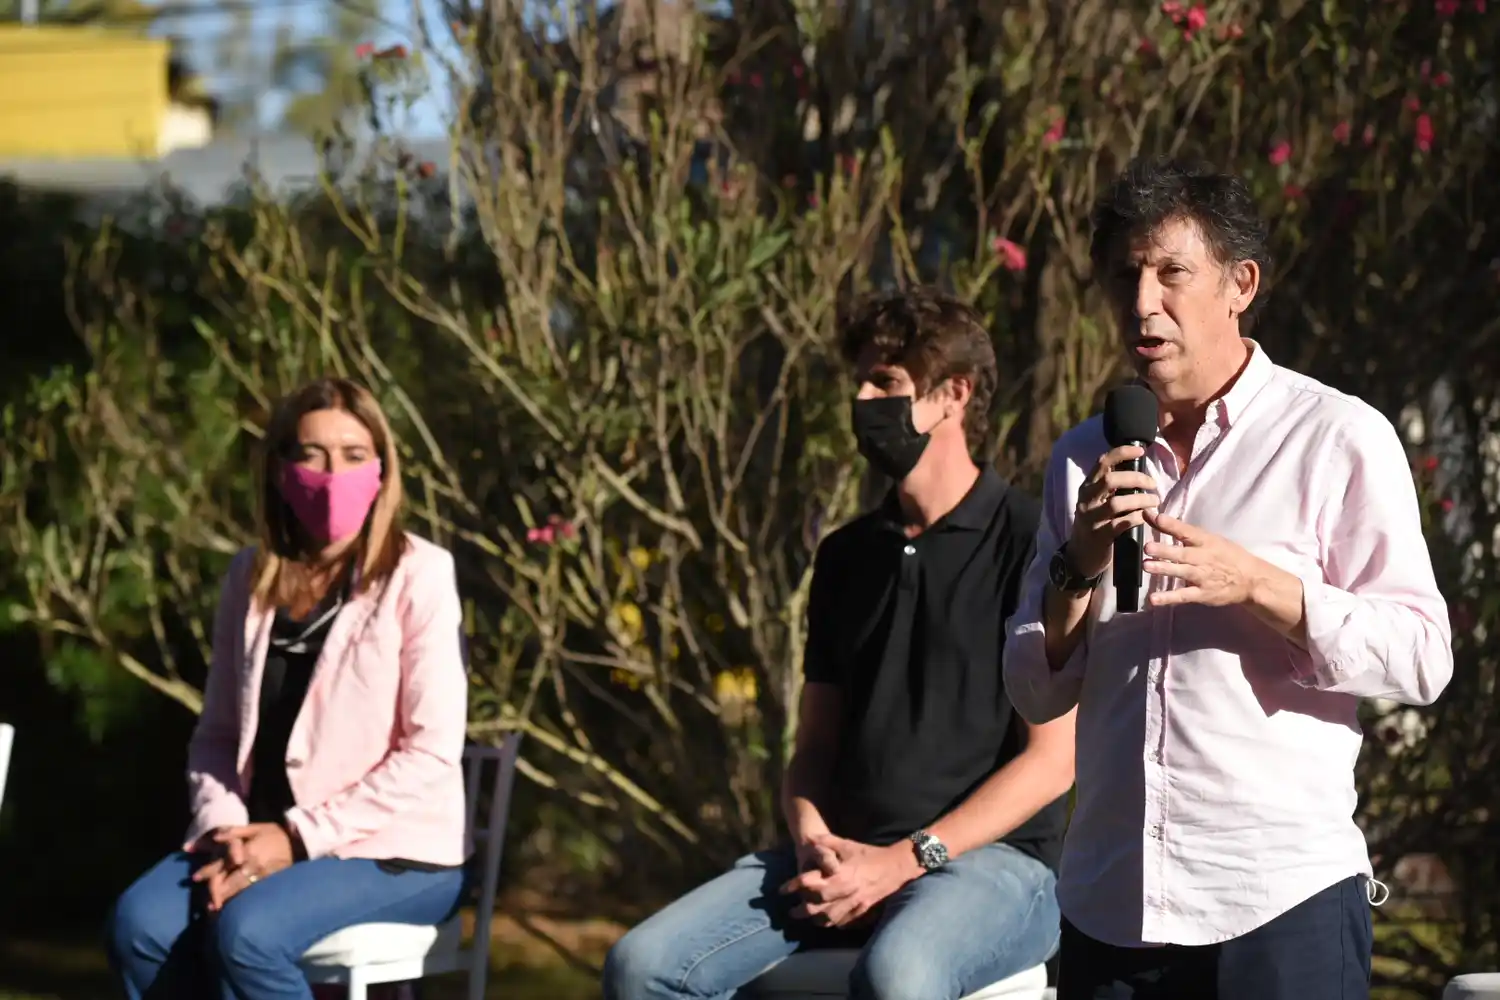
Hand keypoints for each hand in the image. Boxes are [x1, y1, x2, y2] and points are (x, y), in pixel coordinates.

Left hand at [191, 822, 297, 911]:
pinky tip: (235, 906)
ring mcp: (262, 874)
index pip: (222, 862)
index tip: (194, 878)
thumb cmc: (275, 834)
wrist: (300, 842)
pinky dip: (242, 899)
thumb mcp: (255, 828)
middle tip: (206, 904)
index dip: (207, 871)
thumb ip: (234, 832)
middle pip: (229, 880)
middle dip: (216, 892)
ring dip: (227, 899)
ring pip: (240, 889)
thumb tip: (215, 836)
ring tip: (216, 908)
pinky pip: (253, 892)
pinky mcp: (270, 881)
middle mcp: (252, 863)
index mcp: (247, 849)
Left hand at [779, 835, 920, 927]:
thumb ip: (827, 842)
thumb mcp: (847, 844)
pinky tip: (826, 922)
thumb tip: (809, 838)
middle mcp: (845, 891)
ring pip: (829, 918)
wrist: (896, 866)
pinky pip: (844, 922)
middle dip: (801, 910)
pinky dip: (833, 924)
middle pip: (816, 906)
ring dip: (814, 920)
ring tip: (806, 919)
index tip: (782, 890)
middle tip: (791, 911)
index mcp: (839, 874)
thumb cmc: (869, 854)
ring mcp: (854, 903)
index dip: (793, 886)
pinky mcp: (862, 910)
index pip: (810, 883)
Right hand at [1068, 446, 1159, 578]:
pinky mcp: (1099, 536)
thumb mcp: (1097, 502)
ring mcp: (1091, 518)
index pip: (1102, 462)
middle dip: (1136, 478)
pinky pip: (1122, 523)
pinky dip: (1137, 518)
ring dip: (1141, 499)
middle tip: (1152, 484)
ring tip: (1154, 501)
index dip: (1122, 452)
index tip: (1141, 450)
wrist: (1081, 555)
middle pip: (1111, 480)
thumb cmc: (1096, 524)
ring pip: (1117, 502)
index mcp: (1087, 487)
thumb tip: (1138, 471)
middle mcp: (1086, 500)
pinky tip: (1146, 517)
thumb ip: (1111, 488)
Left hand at [1142, 511, 1267, 606]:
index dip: (1172, 525)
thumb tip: (1157, 518)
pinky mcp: (1202, 594)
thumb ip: (1184, 531)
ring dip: (1164, 569)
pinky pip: (1183, 596)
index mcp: (1206, 542)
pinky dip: (1169, 598)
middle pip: (1182, 554)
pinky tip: (1153, 599)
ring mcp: (1203, 577)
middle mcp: (1204, 558)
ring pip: (1182, 572)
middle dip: (1164, 551)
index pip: (1187, 531)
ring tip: (1146, 566)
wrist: (1251, 580)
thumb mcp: (1211, 539)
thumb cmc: (1227, 555)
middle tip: (1147, 547)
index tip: (1156, 517)